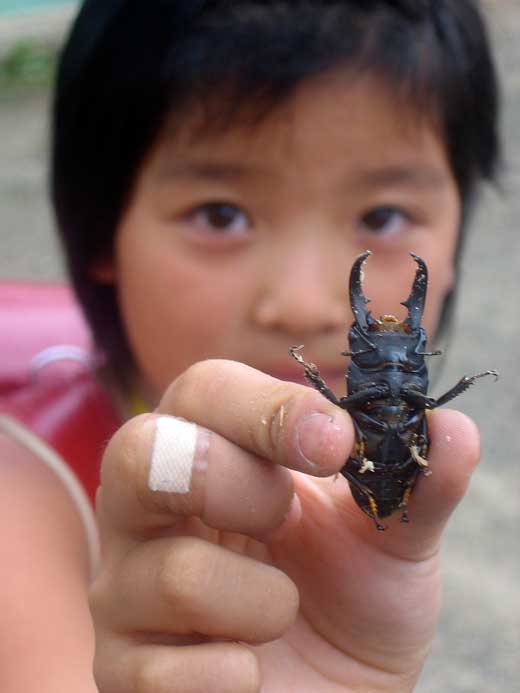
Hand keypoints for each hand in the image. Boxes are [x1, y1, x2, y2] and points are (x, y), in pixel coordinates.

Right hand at [90, 360, 479, 691]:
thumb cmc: (352, 600)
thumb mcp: (393, 539)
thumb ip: (417, 484)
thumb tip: (453, 427)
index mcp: (209, 450)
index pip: (203, 391)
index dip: (266, 407)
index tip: (335, 441)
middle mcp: (148, 507)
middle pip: (143, 453)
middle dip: (237, 485)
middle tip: (285, 519)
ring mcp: (124, 588)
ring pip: (176, 574)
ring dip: (265, 604)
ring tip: (283, 612)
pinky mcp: (122, 669)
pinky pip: (170, 672)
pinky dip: (240, 676)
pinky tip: (252, 670)